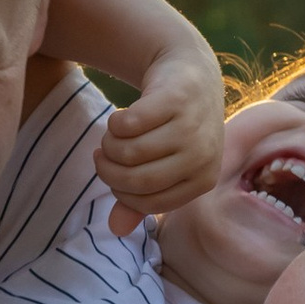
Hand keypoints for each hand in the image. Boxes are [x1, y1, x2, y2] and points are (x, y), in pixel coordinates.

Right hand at [96, 35, 224, 233]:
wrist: (191, 73)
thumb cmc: (176, 128)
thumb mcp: (165, 165)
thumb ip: (140, 199)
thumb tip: (116, 229)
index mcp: (203, 180)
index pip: (148, 202)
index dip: (120, 192)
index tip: (111, 176)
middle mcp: (203, 156)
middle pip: (137, 179)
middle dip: (108, 170)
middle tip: (101, 156)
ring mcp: (192, 126)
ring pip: (130, 151)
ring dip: (109, 144)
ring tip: (111, 137)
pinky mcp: (176, 98)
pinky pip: (129, 123)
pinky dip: (115, 122)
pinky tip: (119, 118)